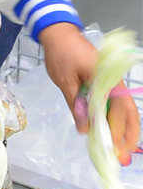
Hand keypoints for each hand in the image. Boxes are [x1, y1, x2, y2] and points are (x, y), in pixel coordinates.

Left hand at [39, 22, 140, 161]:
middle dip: (126, 135)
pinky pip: (114, 102)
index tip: (112, 149)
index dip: (116, 132)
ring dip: (122, 128)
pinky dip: (113, 118)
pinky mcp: (106, 81)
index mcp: (107, 79)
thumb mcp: (65, 81)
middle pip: (128, 111)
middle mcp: (115, 81)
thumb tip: (84, 130)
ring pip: (124, 108)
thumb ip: (76, 105)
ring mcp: (112, 81)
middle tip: (120, 156)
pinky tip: (107, 131)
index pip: (118, 111)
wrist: (59, 33)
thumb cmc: (61, 53)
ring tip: (117, 148)